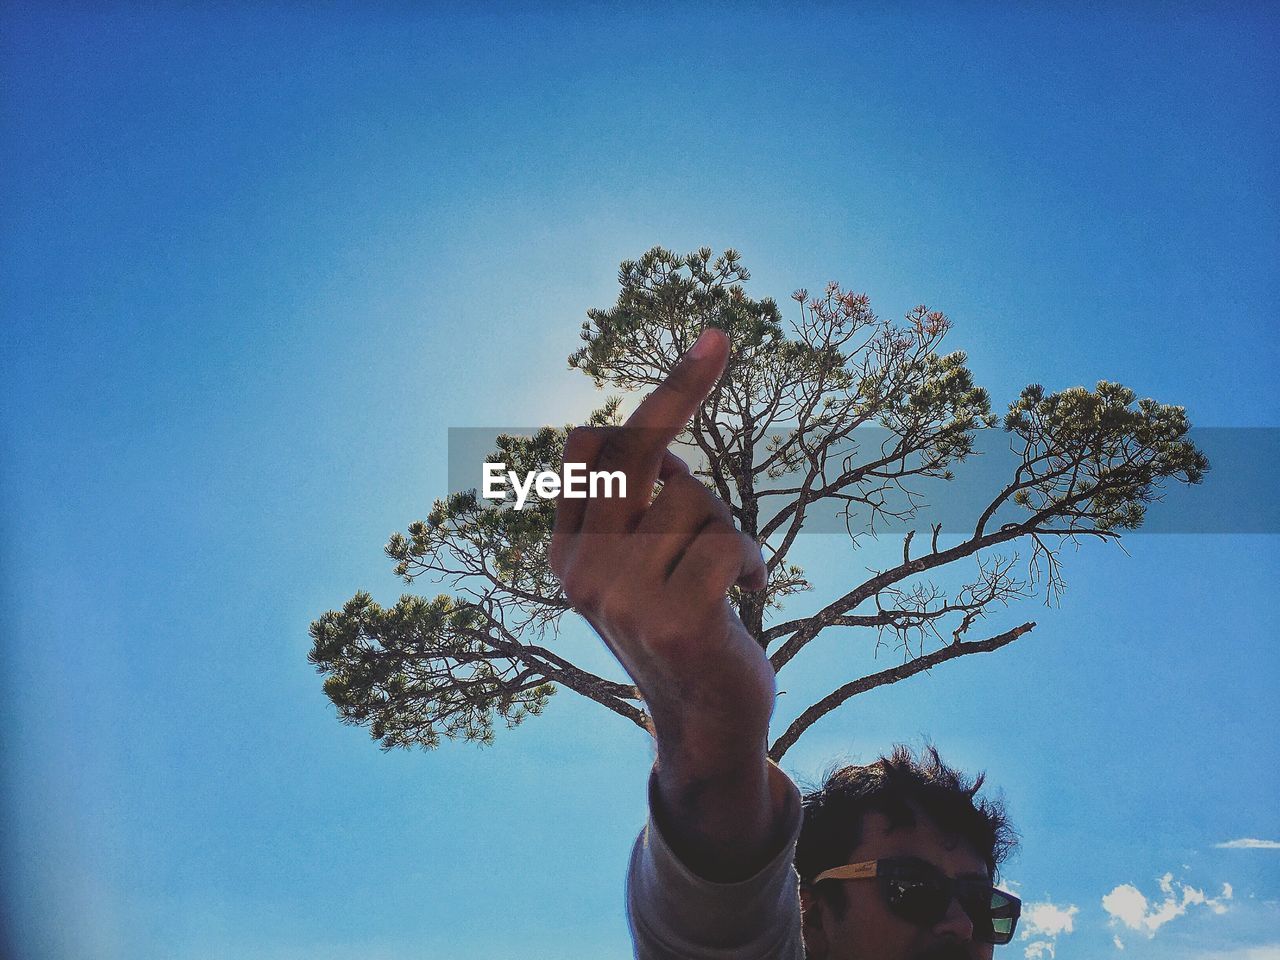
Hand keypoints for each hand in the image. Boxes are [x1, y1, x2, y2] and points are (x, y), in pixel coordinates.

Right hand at [549, 327, 774, 764]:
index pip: (594, 448)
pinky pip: (727, 542)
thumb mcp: (640, 568)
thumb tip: (660, 441)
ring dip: (727, 529)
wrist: (703, 726)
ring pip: (694, 500)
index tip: (707, 347)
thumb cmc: (682, 629)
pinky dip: (750, 563)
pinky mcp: (671, 618)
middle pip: (637, 450)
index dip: (654, 399)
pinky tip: (747, 595)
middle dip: (679, 390)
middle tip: (718, 337)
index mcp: (565, 550)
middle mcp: (579, 569)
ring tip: (727, 575)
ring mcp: (619, 596)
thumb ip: (634, 510)